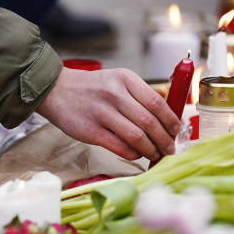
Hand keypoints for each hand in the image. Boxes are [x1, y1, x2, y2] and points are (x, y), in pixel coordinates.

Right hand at [36, 67, 181, 160]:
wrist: (57, 90)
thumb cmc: (93, 88)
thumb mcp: (118, 81)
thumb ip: (139, 96)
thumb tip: (166, 120)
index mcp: (126, 79)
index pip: (157, 102)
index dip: (171, 120)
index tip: (176, 131)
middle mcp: (115, 94)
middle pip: (149, 122)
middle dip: (164, 139)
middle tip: (170, 148)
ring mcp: (102, 113)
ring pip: (137, 137)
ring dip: (151, 149)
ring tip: (156, 154)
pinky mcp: (91, 131)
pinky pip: (120, 147)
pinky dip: (133, 154)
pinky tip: (137, 154)